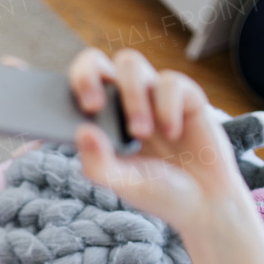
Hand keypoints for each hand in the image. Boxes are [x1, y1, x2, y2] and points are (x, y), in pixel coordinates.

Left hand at [68, 47, 248, 230]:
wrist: (205, 201)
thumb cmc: (157, 191)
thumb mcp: (123, 185)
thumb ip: (99, 164)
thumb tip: (82, 131)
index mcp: (99, 122)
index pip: (71, 92)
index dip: (58, 93)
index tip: (62, 113)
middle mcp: (121, 102)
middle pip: (95, 62)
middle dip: (87, 75)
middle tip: (93, 106)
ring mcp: (151, 95)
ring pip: (130, 64)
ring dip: (132, 98)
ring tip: (140, 134)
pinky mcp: (183, 95)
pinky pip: (170, 82)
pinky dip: (168, 108)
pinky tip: (174, 133)